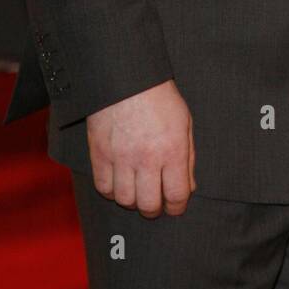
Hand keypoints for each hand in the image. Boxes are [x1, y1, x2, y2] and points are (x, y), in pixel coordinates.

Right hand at [86, 80, 195, 217]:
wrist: (127, 78)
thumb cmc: (160, 98)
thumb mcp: (185, 123)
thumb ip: (188, 158)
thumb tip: (188, 188)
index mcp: (172, 150)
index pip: (177, 195)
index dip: (178, 208)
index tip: (176, 207)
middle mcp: (146, 158)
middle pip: (148, 204)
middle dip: (155, 210)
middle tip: (156, 205)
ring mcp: (121, 158)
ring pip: (125, 200)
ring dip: (133, 202)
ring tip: (138, 193)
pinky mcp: (100, 154)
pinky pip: (104, 187)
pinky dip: (112, 191)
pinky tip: (120, 184)